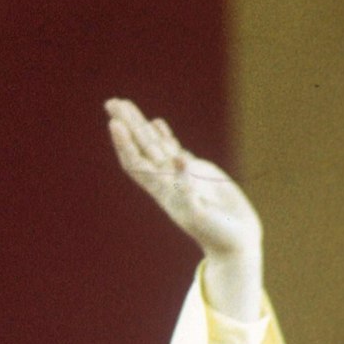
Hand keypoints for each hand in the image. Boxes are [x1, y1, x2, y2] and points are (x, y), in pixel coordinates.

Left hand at [105, 99, 260, 261]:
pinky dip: (163, 135)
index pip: (136, 162)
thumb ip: (189, 189)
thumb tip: (179, 160)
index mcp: (163, 191)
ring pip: (155, 144)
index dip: (124, 143)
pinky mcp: (196, 171)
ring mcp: (179, 174)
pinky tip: (155, 123)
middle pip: (141, 146)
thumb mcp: (202, 214)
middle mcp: (166, 180)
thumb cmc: (217, 233)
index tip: (114, 123)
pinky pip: (174, 149)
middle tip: (111, 102)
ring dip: (139, 124)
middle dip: (126, 124)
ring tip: (124, 104)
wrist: (233, 241)